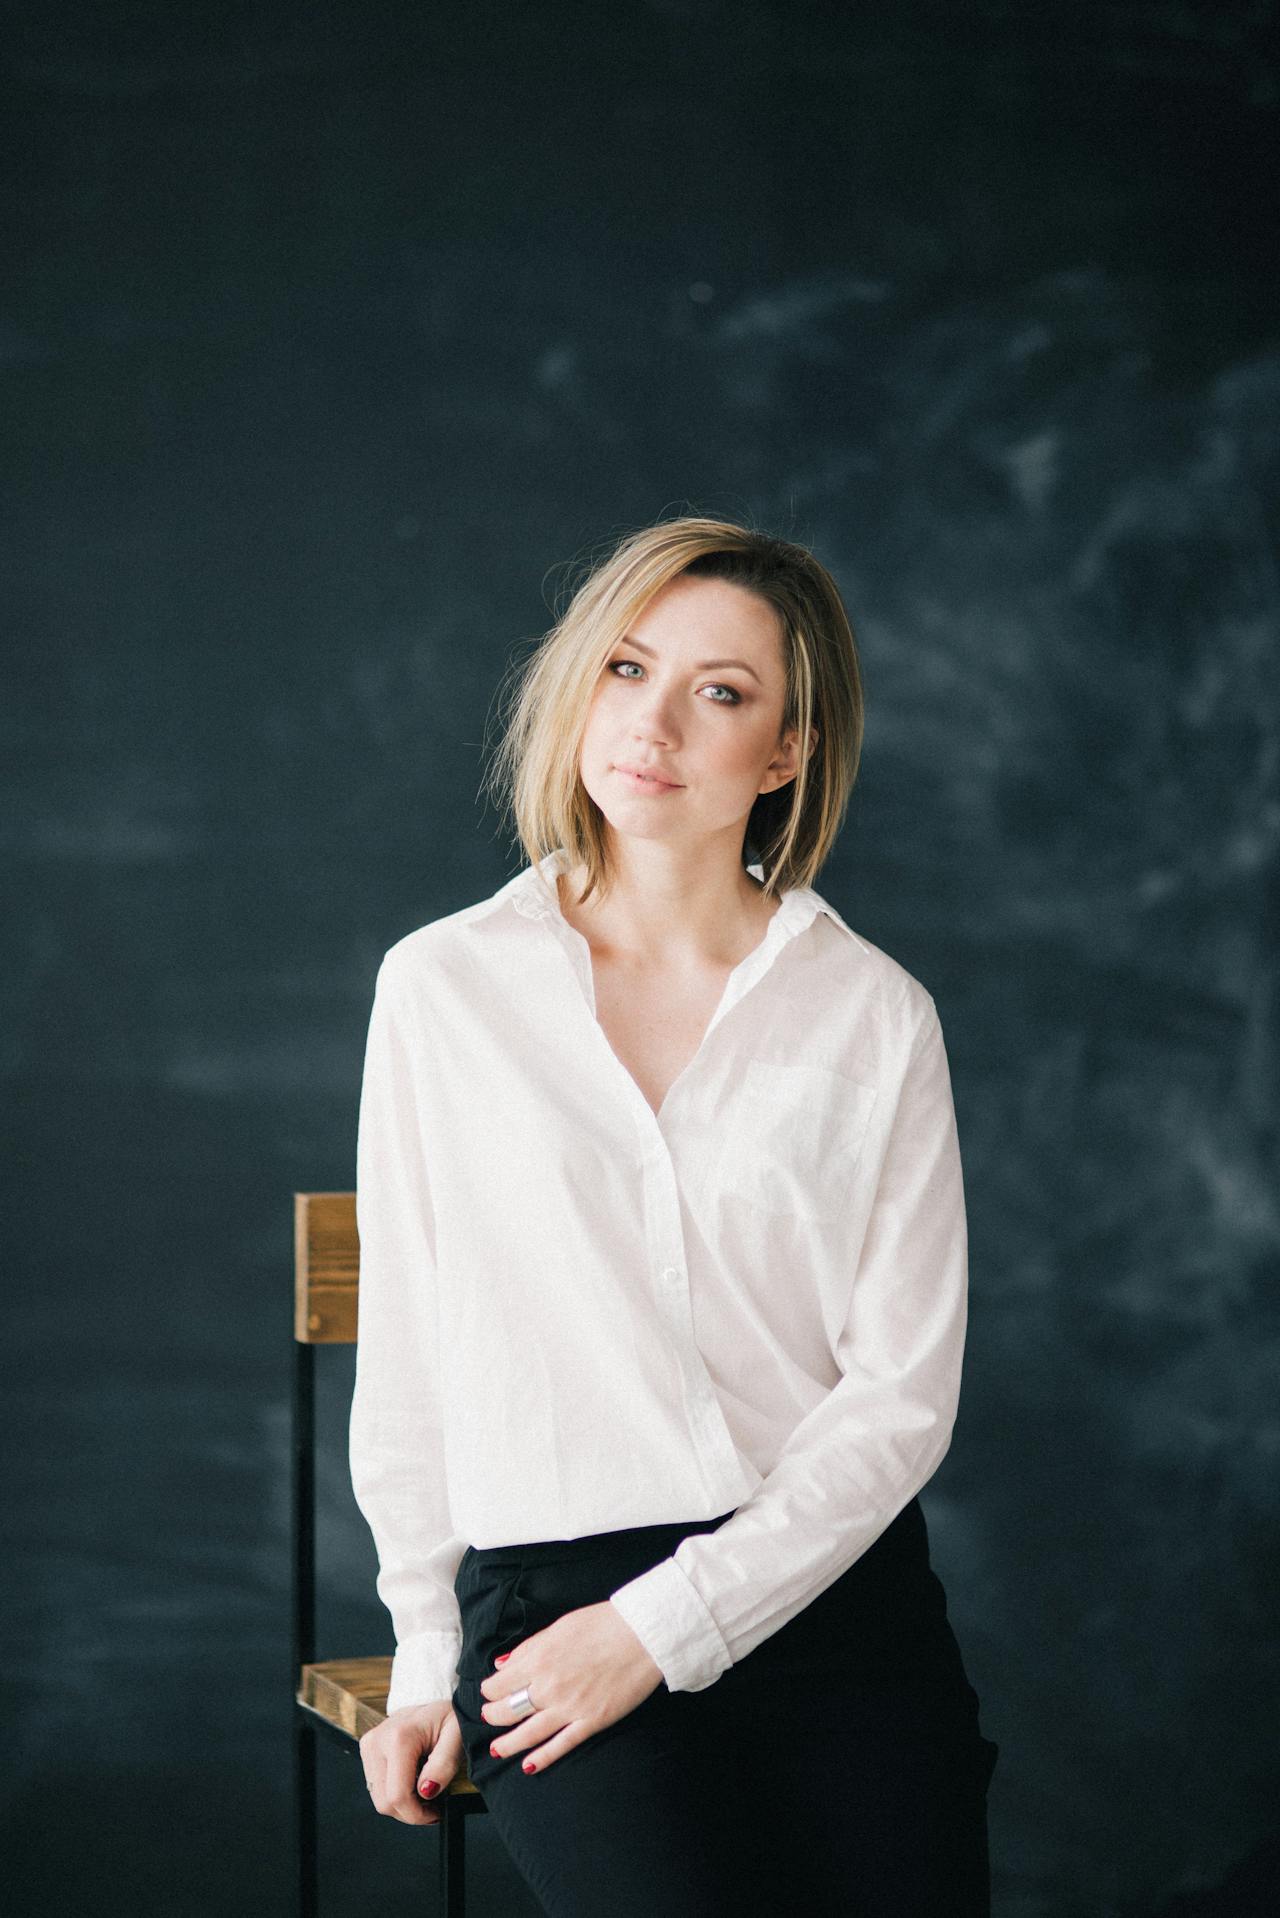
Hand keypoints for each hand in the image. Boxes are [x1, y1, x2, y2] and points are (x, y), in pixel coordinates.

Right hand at [360, 1699, 464, 1824]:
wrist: (433, 1699)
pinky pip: (377, 1787)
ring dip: (402, 1804)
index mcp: (399, 1738)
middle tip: (432, 1805)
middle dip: (410, 1812)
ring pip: (379, 1799)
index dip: (417, 1814)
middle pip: (385, 1803)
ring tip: (424, 1790)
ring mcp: (369, 1746)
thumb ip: (443, 1765)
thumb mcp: (456, 1737)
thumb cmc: (448, 1717)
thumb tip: (426, 1791)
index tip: (436, 1813)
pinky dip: (395, 1793)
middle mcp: (377, 1741)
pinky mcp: (367, 1750)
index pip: (398, 1796)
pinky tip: (412, 1782)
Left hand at [479, 1599, 663, 1774]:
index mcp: (539, 1659)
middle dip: (493, 1716)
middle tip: (489, 1717)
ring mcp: (570, 1708)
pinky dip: (542, 1757)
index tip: (489, 1691)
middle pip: (509, 1710)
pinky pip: (561, 1745)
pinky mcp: (592, 1722)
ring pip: (528, 1734)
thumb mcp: (559, 1626)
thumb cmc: (602, 1623)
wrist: (642, 1635)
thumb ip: (529, 1647)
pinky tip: (528, 1765)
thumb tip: (502, 1665)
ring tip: (497, 1749)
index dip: (490, 1690)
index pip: (500, 1684)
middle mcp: (549, 1687)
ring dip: (508, 1744)